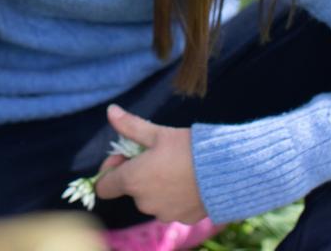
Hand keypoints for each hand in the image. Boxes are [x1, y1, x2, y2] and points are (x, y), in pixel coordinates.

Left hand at [92, 104, 207, 223]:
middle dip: (139, 174)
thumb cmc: (189, 149)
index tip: (127, 156)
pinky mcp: (182, 219)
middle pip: (131, 189)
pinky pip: (171, 207)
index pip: (104, 186)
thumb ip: (130, 125)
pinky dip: (175, 196)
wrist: (227, 171)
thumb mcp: (158, 133)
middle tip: (158, 156)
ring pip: (151, 199)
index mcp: (132, 180)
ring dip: (157, 186)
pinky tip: (189, 181)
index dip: (111, 170)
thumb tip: (110, 110)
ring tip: (177, 167)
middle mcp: (143, 202)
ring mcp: (163, 213)